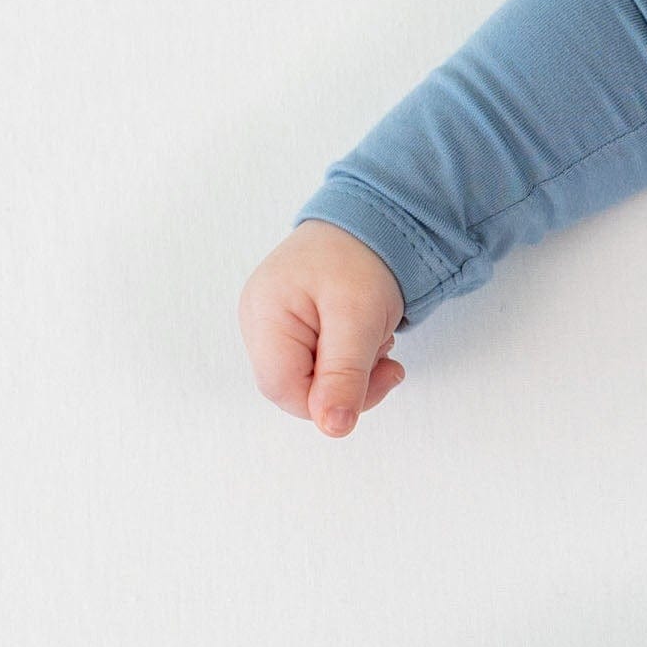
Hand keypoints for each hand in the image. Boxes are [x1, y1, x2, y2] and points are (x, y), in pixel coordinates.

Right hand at [239, 220, 407, 437]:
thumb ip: (344, 375)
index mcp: (266, 317)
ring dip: (352, 372)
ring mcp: (273, 324)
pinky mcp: (293, 324)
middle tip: (387, 362)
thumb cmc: (363, 257)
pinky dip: (348, 359)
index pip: (285, 390)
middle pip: (296, 387)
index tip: (379, 380)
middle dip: (346, 385)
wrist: (376, 218)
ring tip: (378, 340)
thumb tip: (332, 428)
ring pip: (310, 378)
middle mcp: (259, 323)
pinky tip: (367, 338)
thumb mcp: (359, 318)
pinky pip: (317, 361)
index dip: (329, 401)